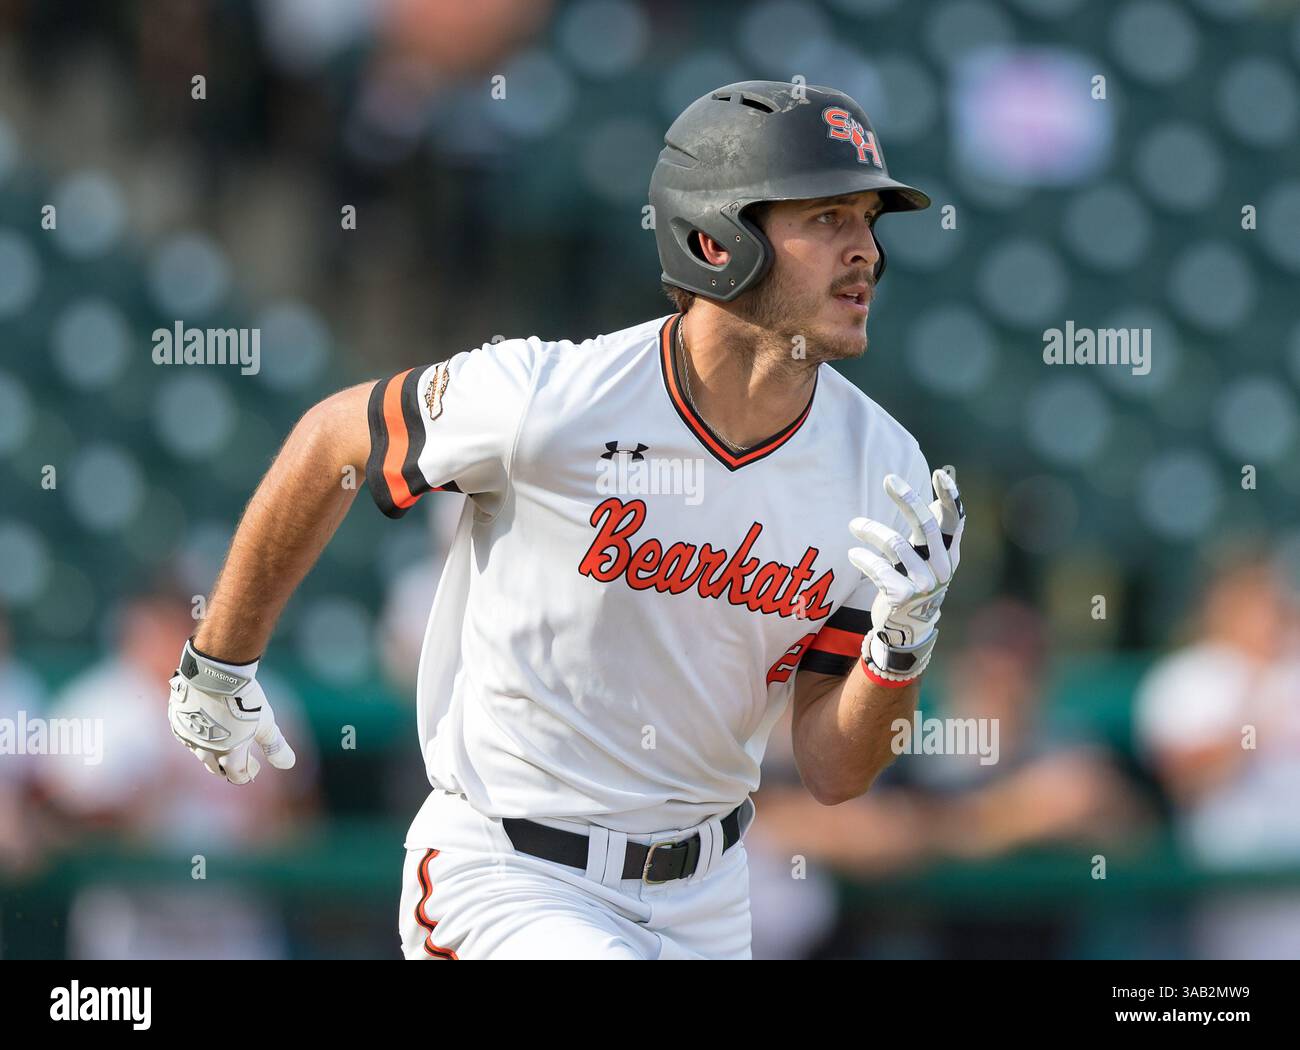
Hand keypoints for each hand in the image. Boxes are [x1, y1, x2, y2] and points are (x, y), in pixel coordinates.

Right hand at [167, 639, 295, 784]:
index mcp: (228, 755)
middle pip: (216, 767)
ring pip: (199, 752)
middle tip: (239, 760)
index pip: (237, 774)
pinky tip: (204, 727)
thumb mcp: (265, 723)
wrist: (214, 675)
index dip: (248, 773)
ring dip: (212, 751)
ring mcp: (188, 736)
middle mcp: (205, 751)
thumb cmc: (243, 700)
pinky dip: (197, 736)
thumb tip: (288, 764)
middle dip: (228, 767)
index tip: (256, 767)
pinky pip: (186, 735)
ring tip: (223, 743)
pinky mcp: (176, 720)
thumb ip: (275, 746)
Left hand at [848, 468, 965, 681]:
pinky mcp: (902, 596)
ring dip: (870, 529)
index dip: (950, 497)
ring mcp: (923, 584)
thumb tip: (934, 497)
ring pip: (895, 543)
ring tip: (854, 524)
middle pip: (925, 526)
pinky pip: (878, 568)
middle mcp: (940, 569)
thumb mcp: (926, 560)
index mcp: (948, 556)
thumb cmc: (914, 585)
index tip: (940, 473)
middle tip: (889, 479)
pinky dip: (862, 557)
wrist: (906, 630)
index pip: (955, 522)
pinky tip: (853, 554)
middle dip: (908, 499)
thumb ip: (930, 534)